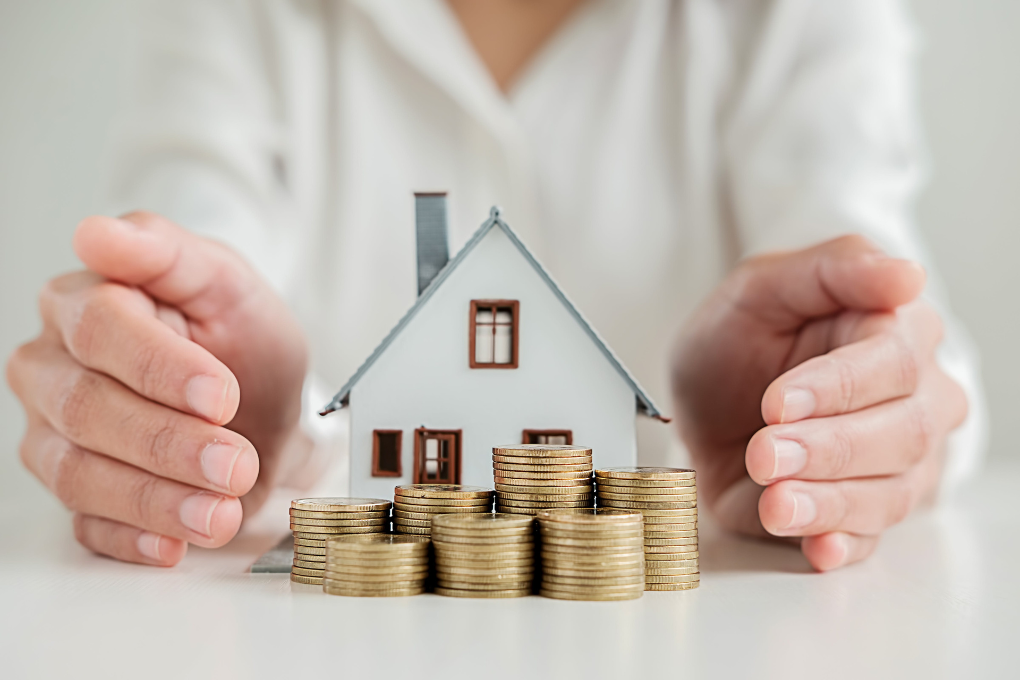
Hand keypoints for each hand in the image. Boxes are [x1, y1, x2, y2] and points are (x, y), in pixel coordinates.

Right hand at [7, 212, 307, 565]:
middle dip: (166, 442)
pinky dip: (133, 540)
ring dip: (155, 499)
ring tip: (221, 511)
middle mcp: (55, 369)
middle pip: (84, 409)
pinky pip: (86, 526)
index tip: (220, 395)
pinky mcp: (79, 494)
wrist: (261, 400)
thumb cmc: (237, 336)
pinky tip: (176, 544)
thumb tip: (97, 233)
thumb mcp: (227, 284)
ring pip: (78, 473)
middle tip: (235, 463)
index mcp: (83, 303)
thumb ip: (168, 253)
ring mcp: (56, 435)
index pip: (98, 329)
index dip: (159, 367)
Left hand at [671, 235, 966, 570]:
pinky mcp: (859, 512)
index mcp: (897, 334)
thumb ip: (832, 268)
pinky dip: (843, 545)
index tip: (776, 401)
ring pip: (890, 492)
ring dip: (830, 501)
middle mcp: (913, 402)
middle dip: (829, 448)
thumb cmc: (743, 336)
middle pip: (903, 433)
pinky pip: (868, 539)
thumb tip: (906, 276)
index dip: (837, 387)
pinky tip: (818, 547)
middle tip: (764, 451)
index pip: (893, 364)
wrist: (705, 395)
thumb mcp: (762, 286)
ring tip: (775, 500)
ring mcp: (893, 463)